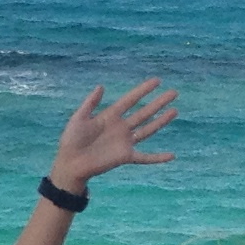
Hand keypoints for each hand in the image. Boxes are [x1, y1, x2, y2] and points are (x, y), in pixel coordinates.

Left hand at [47, 80, 179, 191]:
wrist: (70, 164)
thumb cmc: (71, 141)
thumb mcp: (78, 118)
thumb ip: (90, 103)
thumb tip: (101, 86)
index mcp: (110, 116)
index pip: (130, 100)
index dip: (143, 90)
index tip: (157, 81)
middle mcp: (121, 127)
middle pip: (144, 112)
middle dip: (158, 102)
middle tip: (173, 93)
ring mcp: (124, 142)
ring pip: (148, 129)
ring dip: (161, 121)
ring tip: (175, 111)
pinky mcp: (125, 157)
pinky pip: (145, 158)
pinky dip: (158, 158)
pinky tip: (171, 156)